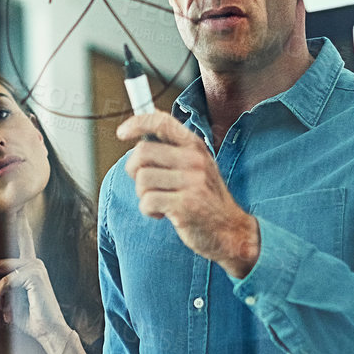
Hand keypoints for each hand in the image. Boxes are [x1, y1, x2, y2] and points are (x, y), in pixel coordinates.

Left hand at [0, 215, 71, 347]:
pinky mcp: (34, 275)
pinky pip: (5, 282)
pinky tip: (3, 311)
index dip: (18, 224)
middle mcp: (33, 263)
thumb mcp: (7, 300)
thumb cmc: (30, 318)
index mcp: (29, 266)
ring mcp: (35, 267)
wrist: (48, 332)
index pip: (19, 243)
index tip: (16, 209)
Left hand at [118, 112, 259, 278]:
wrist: (230, 231)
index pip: (161, 122)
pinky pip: (147, 201)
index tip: (122, 133)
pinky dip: (148, 210)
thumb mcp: (196, 167)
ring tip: (160, 201)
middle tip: (146, 184)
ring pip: (142, 179)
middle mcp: (194, 160)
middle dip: (134, 171)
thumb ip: (173, 152)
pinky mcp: (185, 205)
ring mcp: (192, 182)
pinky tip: (163, 213)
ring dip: (143, 194)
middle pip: (142, 152)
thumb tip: (138, 141)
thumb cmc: (206, 200)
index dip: (137, 123)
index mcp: (195, 146)